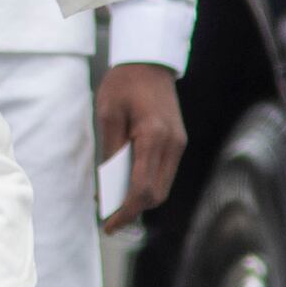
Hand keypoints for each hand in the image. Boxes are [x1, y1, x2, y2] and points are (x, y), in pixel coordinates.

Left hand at [94, 63, 185, 232]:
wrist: (149, 62)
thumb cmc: (124, 84)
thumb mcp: (108, 114)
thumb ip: (110, 152)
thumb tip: (106, 186)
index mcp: (154, 136)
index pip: (142, 188)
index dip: (126, 211)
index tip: (109, 224)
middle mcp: (172, 144)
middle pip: (156, 194)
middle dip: (133, 211)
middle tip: (108, 219)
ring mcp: (179, 144)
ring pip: (162, 186)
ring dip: (141, 200)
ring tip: (114, 205)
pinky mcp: (178, 142)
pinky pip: (164, 173)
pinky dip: (147, 184)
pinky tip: (126, 186)